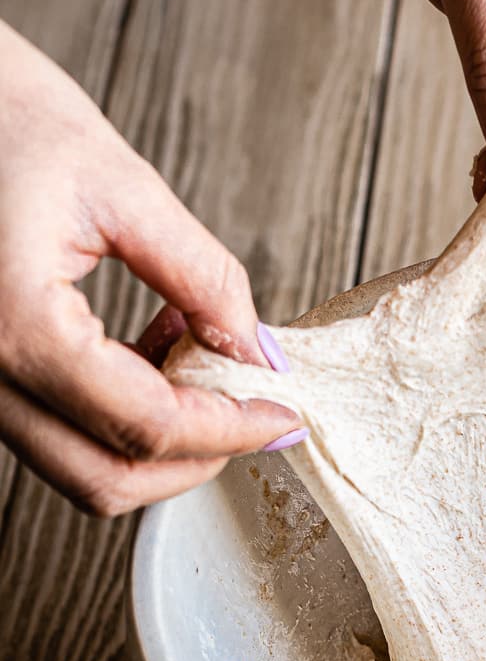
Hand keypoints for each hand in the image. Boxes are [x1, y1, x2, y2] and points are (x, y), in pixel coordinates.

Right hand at [0, 23, 301, 515]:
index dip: (231, 430)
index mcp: (13, 325)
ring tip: (197, 353)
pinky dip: (118, 416)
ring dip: (159, 440)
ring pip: (79, 467)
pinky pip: (55, 431)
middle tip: (253, 410)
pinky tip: (152, 350)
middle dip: (196, 458)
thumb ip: (202, 276)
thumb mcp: (120, 183)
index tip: (284, 418)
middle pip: (106, 478)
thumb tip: (255, 349)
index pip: (147, 426)